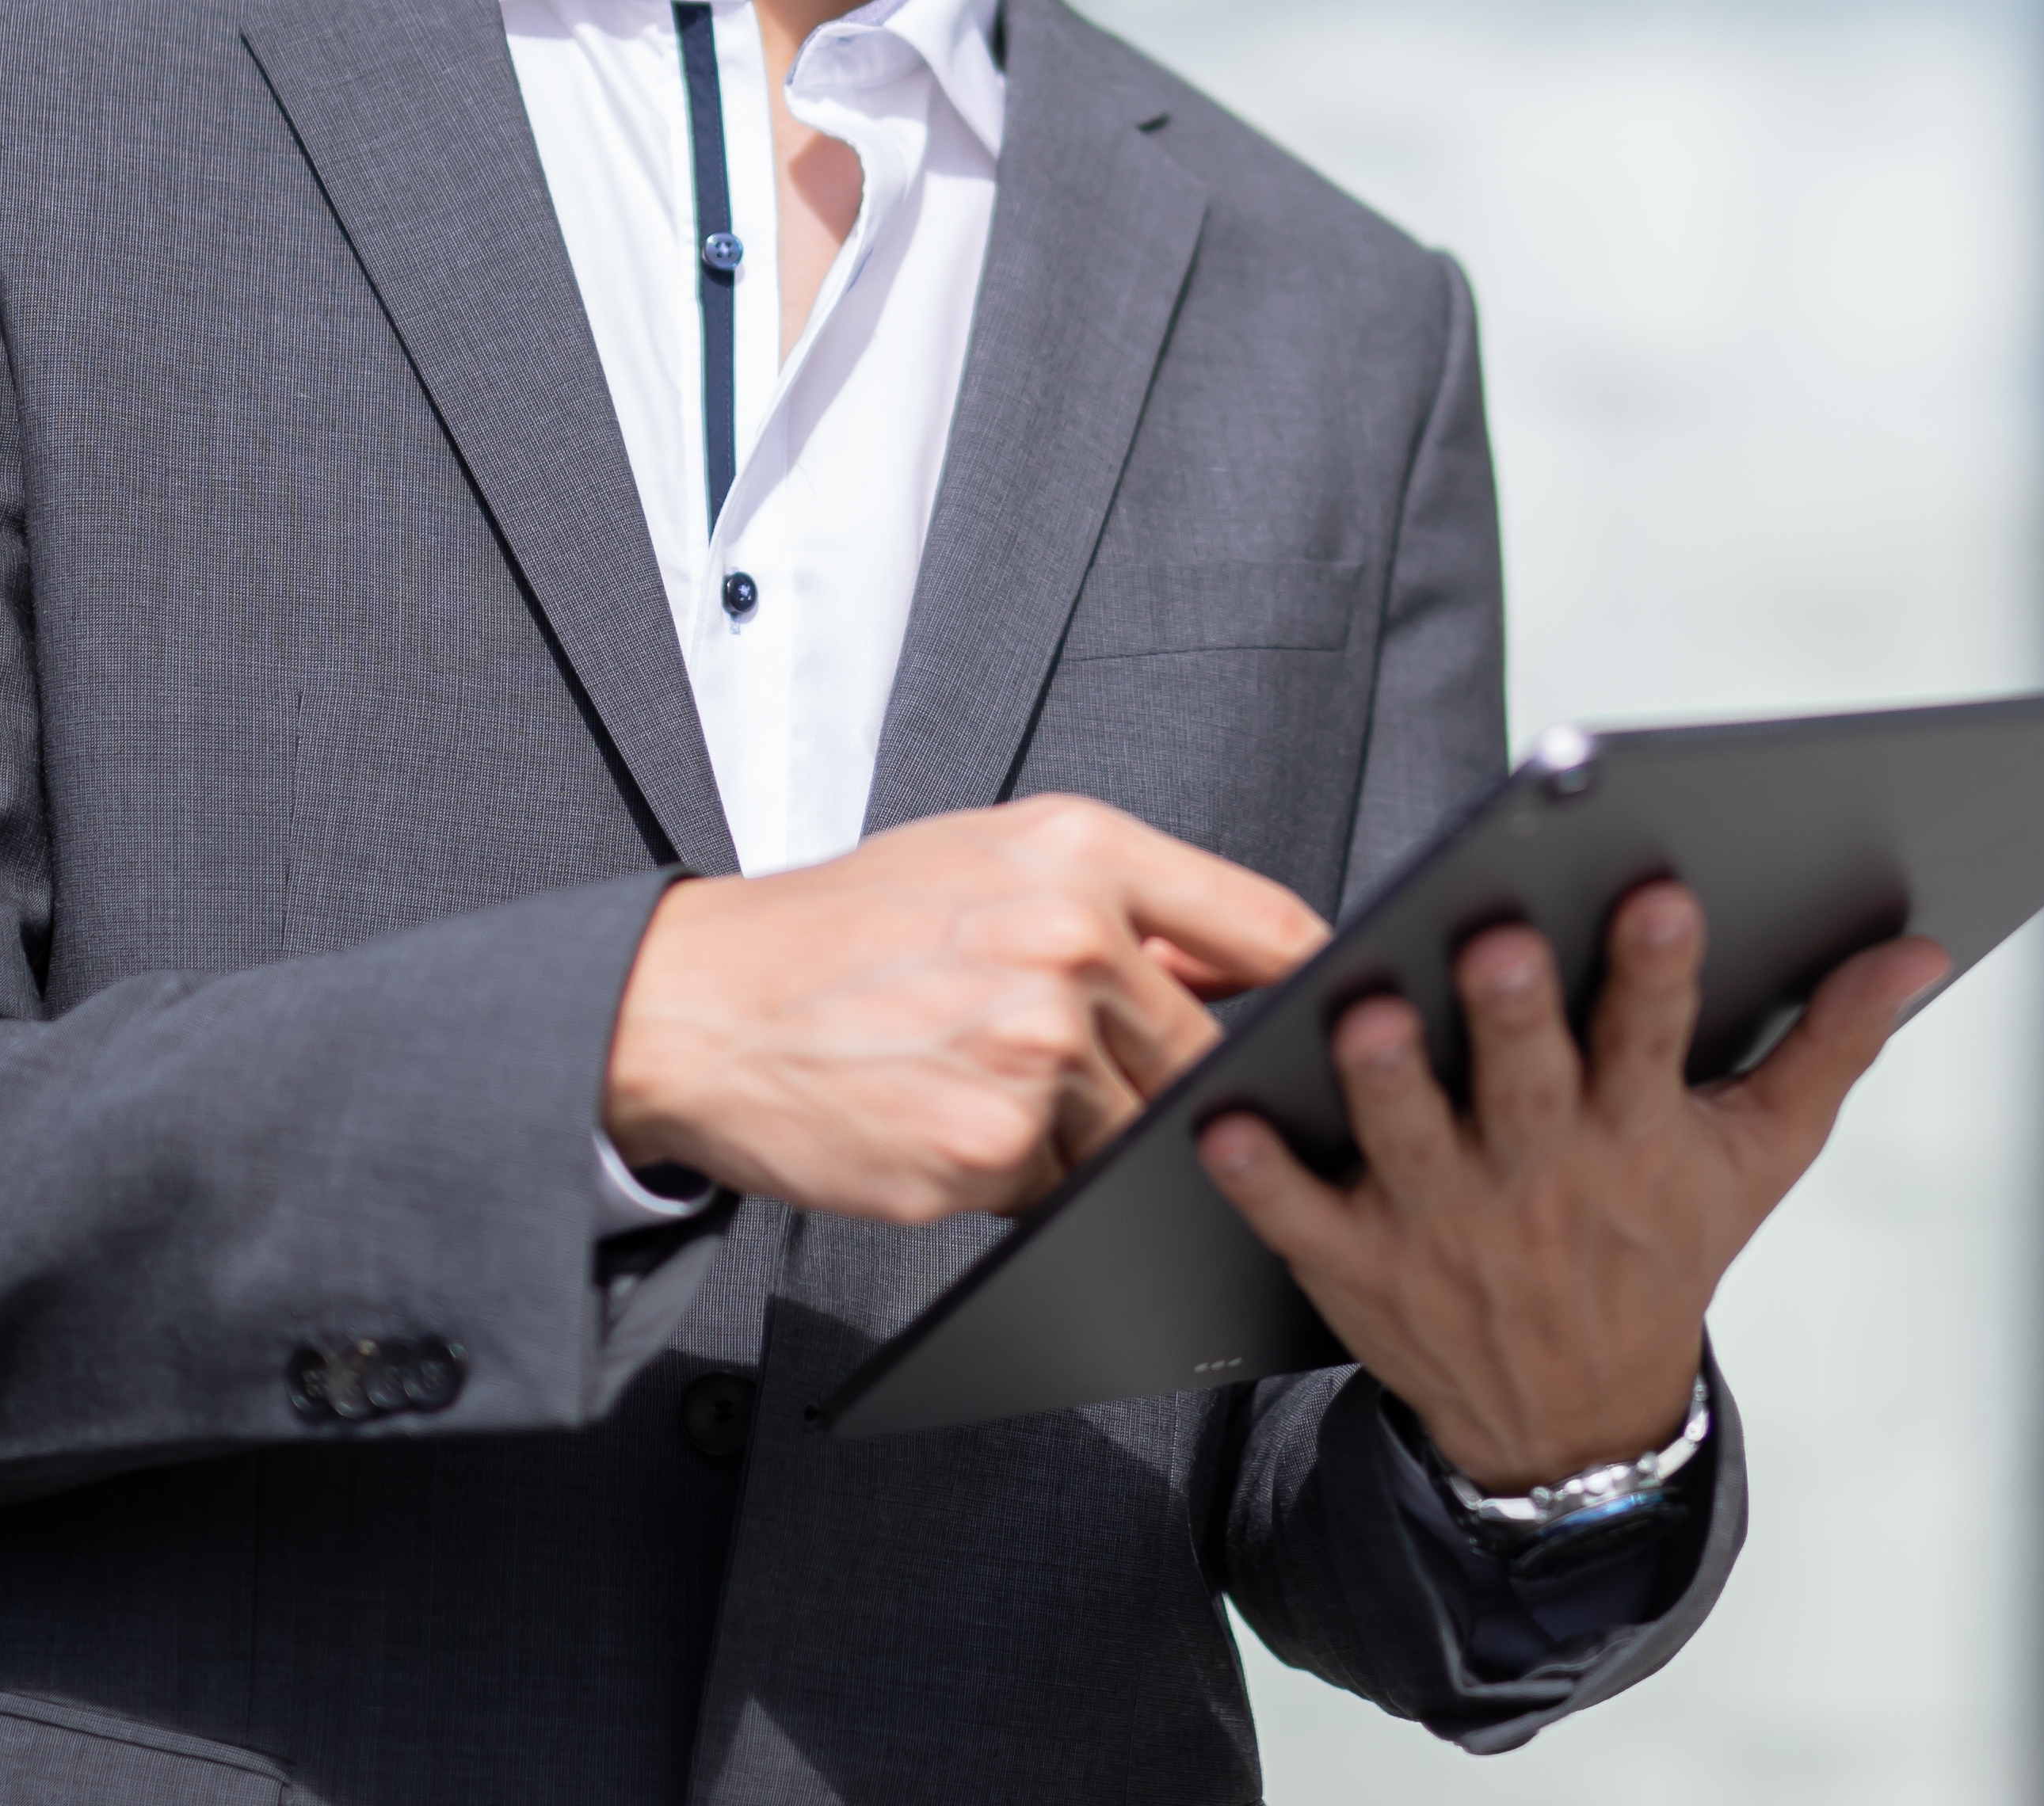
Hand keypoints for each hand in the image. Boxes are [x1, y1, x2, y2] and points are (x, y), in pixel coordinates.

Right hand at [604, 797, 1325, 1223]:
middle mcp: (1069, 941)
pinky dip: (1028, 1179)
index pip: (1267, 926)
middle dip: (1174, 1081)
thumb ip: (1129, 903)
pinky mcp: (989, 1149)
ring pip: (1135, 1131)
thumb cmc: (842, 930)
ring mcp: (1032, 1051)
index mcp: (1081, 853)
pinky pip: (1060, 1189)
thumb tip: (1255, 964)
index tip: (1342, 1017)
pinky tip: (956, 1125)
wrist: (700, 1004)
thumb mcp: (988, 860)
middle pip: (1205, 1052)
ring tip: (993, 1087)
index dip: (1318, 983)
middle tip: (1112, 1081)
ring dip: (1090, 1136)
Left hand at [1196, 881, 1947, 1491]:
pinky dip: (1264, 1179)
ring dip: (1387, 1085)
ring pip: (1410, 1143)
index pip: (1658, 1038)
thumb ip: (1830, 1042)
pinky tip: (1222, 1123)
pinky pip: (1302, 1219)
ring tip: (1363, 1016)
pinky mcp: (1359, 1267)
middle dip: (1516, 1017)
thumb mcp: (1758, 1156)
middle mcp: (1545, 1177)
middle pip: (1529, 1083)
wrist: (1573, 1423)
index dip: (1659, 972)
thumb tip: (1916, 948)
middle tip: (1496, 945)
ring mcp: (1446, 1226)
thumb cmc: (1666, 1247)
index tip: (1657, 896)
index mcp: (1642, 1134)